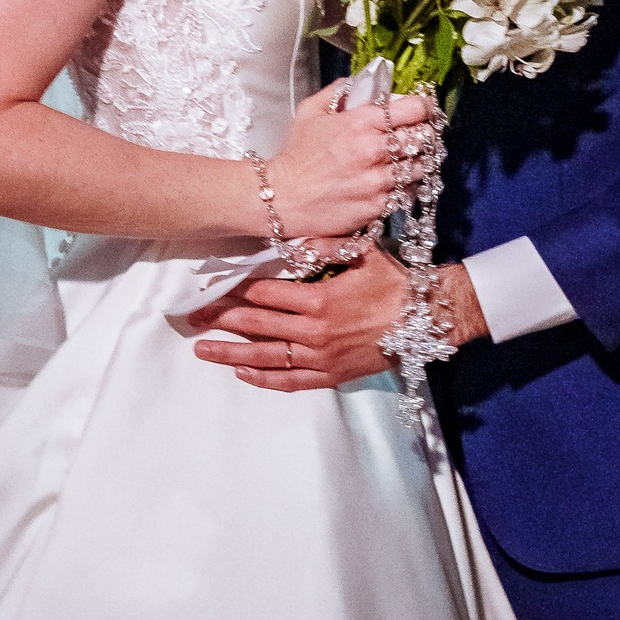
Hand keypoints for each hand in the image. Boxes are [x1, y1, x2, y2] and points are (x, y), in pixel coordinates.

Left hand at [188, 246, 488, 390]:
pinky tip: (243, 373)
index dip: (234, 290)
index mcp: (318, 299)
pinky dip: (263, 379)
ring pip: (265, 357)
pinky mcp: (330, 375)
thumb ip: (325, 245)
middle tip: (192, 316)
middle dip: (220, 319)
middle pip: (255, 325)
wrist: (428, 319)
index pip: (262, 295)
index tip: (211, 287)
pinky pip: (290, 381)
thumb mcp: (363, 253)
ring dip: (230, 354)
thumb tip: (292, 239)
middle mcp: (313, 332)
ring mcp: (320, 357)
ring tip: (202, 350)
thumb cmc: (396, 284)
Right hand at [264, 80, 437, 237]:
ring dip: (418, 160)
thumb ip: (339, 92)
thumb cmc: (295, 156)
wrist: (282, 198)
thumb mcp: (311, 112)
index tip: (423, 108)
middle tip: (419, 133)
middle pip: (425, 138)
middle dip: (424, 133)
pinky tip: (397, 180)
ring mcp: (380, 181)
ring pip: (421, 166)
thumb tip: (360, 83)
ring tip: (409, 158)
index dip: (424, 106)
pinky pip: (409, 192)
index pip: (415, 108)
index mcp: (362, 123)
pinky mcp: (379, 206)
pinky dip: (408, 185)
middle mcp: (376, 151)